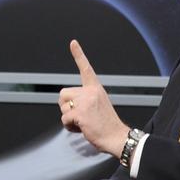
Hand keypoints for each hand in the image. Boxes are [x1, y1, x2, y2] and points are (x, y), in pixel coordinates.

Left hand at [58, 40, 129, 158]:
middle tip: (81, 116)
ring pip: (62, 107)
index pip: (86, 68)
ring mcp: (85, 102)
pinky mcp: (80, 113)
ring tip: (83, 122)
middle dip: (66, 106)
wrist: (117, 137)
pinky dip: (69, 126)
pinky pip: (64, 119)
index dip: (78, 55)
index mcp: (96, 88)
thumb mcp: (98, 105)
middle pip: (63, 94)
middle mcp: (90, 92)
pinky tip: (82, 128)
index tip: (73, 42)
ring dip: (68, 118)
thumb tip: (67, 103)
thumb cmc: (107, 125)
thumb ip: (84, 99)